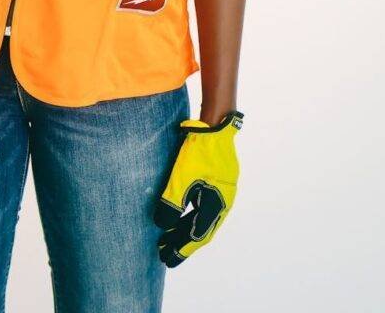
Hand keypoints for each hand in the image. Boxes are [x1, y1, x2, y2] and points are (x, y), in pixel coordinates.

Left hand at [153, 110, 242, 266]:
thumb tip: (161, 225)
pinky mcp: (217, 180)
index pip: (198, 235)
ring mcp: (222, 190)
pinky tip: (180, 215)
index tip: (166, 259)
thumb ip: (172, 202)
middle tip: (164, 252)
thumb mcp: (182, 177)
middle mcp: (223, 201)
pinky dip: (191, 214)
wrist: (215, 124)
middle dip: (182, 241)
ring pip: (203, 218)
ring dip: (186, 227)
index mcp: (218, 205)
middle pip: (202, 229)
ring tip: (168, 236)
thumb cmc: (199, 151)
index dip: (181, 248)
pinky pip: (204, 206)